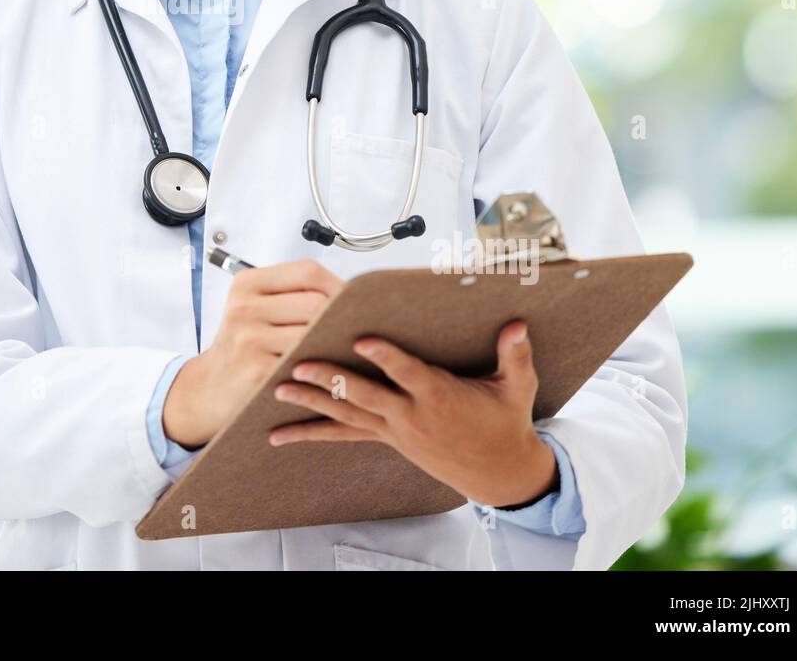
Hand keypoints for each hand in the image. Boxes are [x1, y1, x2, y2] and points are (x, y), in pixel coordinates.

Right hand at [163, 259, 343, 449]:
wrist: (211, 388)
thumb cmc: (244, 345)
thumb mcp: (255, 308)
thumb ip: (292, 294)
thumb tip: (350, 294)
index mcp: (247, 284)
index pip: (307, 272)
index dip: (337, 285)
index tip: (350, 300)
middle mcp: (244, 308)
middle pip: (315, 303)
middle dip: (338, 317)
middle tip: (350, 330)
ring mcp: (249, 340)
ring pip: (313, 333)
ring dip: (333, 343)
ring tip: (340, 349)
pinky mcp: (258, 372)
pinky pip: (305, 363)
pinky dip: (322, 367)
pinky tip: (326, 370)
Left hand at [267, 320, 557, 508]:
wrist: (498, 472)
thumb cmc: (505, 423)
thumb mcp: (518, 389)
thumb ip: (515, 355)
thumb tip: (517, 324)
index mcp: (440, 396)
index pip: (408, 373)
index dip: (386, 357)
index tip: (362, 339)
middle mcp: (411, 415)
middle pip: (365, 395)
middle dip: (331, 379)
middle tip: (299, 365)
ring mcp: (395, 429)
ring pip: (346, 415)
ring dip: (312, 402)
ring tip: (278, 390)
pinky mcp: (386, 437)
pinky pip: (343, 434)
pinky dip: (311, 432)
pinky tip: (281, 434)